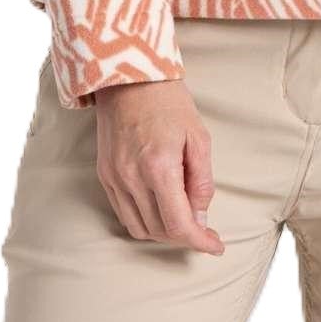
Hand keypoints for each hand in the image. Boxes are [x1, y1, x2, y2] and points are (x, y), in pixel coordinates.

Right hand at [93, 77, 225, 255]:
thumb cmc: (168, 101)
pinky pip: (124, 213)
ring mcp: (114, 178)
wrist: (128, 75)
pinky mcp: (104, 174)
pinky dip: (144, 220)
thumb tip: (201, 216)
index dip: (200, 241)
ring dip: (164, 232)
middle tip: (205, 229)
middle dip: (185, 236)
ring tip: (184, 219)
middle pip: (160, 231)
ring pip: (139, 228)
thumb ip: (202, 180)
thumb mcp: (198, 136)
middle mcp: (131, 178)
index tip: (216, 246)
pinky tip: (161, 208)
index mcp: (159, 167)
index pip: (179, 224)